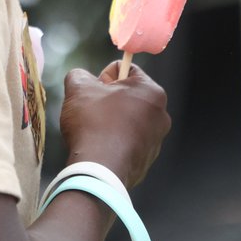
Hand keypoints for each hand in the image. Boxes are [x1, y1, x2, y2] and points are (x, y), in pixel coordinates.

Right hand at [58, 61, 170, 188]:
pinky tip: (100, 148)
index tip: (95, 93)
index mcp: (151, 92)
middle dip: (108, 100)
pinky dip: (114, 141)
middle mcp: (161, 115)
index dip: (104, 77)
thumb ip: (79, 74)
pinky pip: (127, 142)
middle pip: (128, 96)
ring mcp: (156, 140)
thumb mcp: (79, 87)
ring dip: (111, 121)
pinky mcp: (147, 160)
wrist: (99, 171)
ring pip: (128, 120)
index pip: (126, 69)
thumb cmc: (92, 123)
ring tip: (94, 132)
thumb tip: (81, 78)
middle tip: (91, 112)